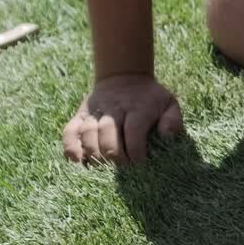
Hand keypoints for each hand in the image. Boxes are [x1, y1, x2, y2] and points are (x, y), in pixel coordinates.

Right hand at [62, 74, 183, 164]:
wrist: (124, 77)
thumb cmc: (150, 98)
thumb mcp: (169, 103)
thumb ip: (173, 120)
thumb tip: (167, 136)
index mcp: (138, 107)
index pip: (134, 131)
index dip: (136, 151)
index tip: (140, 163)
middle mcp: (114, 108)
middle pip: (108, 134)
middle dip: (115, 155)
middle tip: (123, 167)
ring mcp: (95, 111)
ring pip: (88, 134)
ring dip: (95, 153)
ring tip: (103, 166)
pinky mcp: (80, 115)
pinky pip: (70, 131)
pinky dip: (71, 147)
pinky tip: (78, 160)